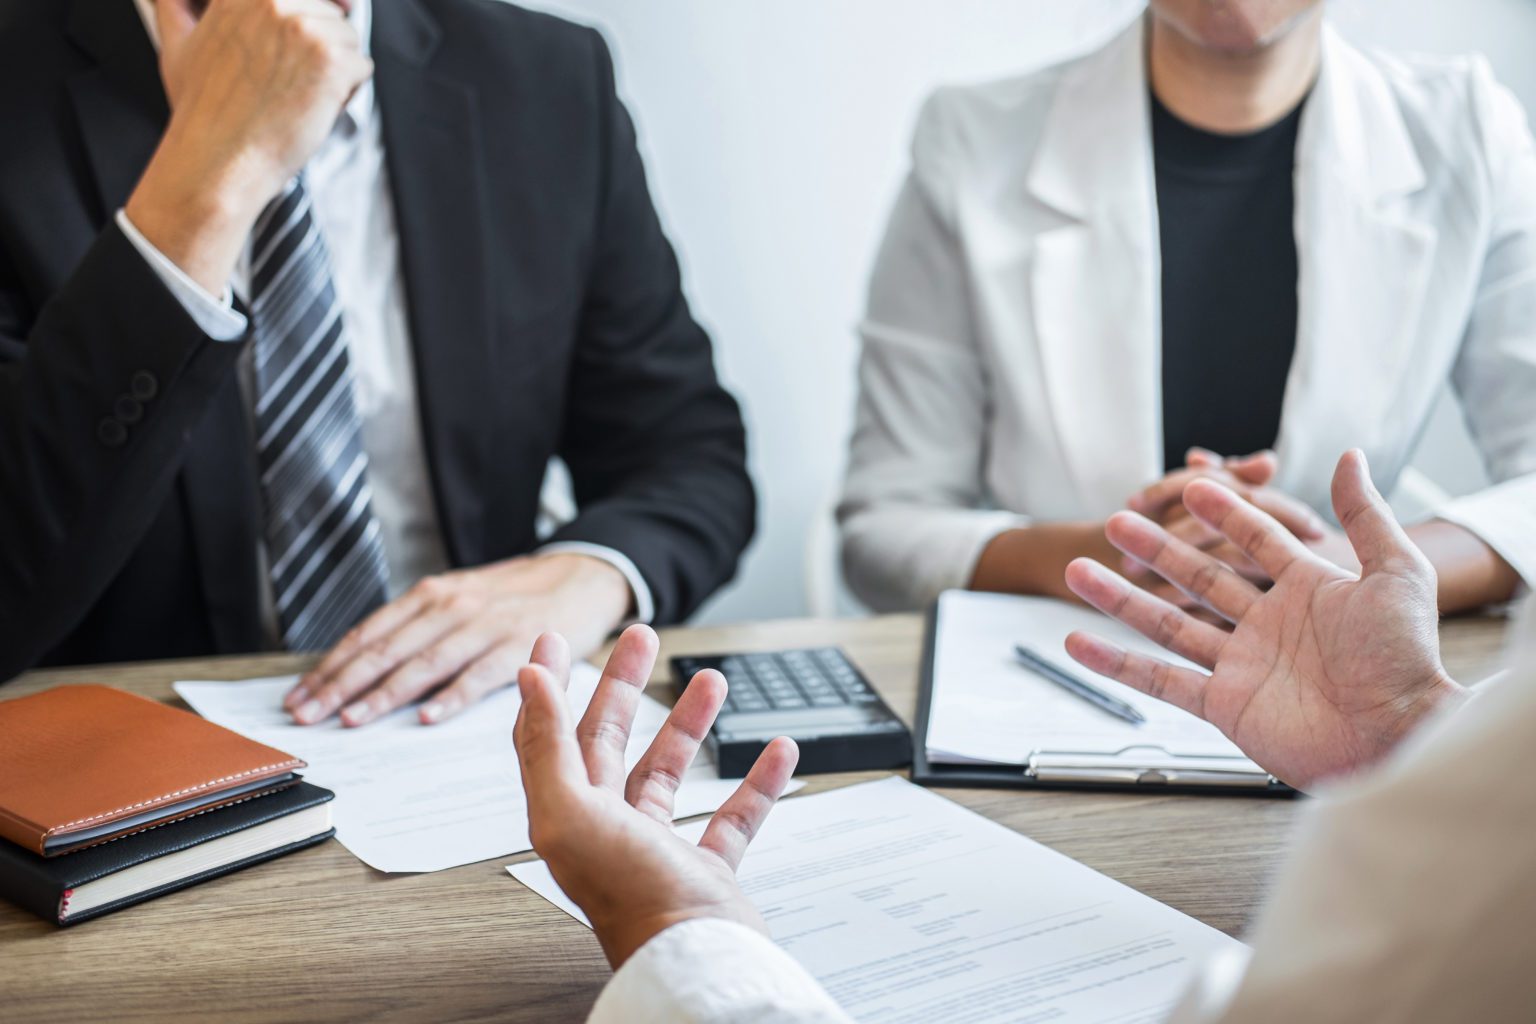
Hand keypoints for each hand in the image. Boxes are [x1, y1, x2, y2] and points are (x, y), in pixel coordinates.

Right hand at [125, 0, 372, 292]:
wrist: (216, 160)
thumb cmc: (200, 114)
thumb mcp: (178, 45)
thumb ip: (179, 8)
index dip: (309, 22)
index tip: (304, 49)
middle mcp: (271, 1)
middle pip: (329, 13)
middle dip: (320, 50)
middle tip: (288, 84)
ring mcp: (302, 28)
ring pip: (348, 39)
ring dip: (335, 73)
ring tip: (296, 98)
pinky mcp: (329, 59)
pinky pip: (362, 66)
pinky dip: (346, 94)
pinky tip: (311, 109)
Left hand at [284, 553, 631, 725]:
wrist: (583, 576)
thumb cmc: (516, 597)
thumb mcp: (462, 598)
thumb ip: (420, 628)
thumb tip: (365, 669)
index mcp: (432, 595)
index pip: (368, 635)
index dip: (330, 667)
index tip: (299, 698)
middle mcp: (452, 606)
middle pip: (385, 650)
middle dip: (340, 685)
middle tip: (307, 715)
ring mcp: (486, 626)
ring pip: (423, 663)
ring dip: (383, 694)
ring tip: (351, 719)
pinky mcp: (520, 647)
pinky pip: (479, 675)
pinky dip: (452, 696)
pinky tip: (427, 717)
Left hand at [514, 626, 798, 967]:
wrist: (695, 960)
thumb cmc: (632, 899)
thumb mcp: (573, 813)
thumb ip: (548, 745)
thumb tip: (531, 680)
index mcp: (567, 813)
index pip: (549, 733)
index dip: (550, 683)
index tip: (556, 637)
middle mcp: (607, 828)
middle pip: (609, 739)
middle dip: (624, 684)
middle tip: (640, 638)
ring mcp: (656, 850)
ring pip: (669, 772)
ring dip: (689, 723)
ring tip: (712, 681)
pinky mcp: (703, 872)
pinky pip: (730, 817)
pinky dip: (753, 782)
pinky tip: (774, 751)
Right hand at [1064, 450, 1466, 790]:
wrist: (1400, 734)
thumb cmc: (1407, 660)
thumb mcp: (1397, 573)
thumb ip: (1366, 515)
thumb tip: (1351, 458)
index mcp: (1307, 590)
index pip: (1255, 540)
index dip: (1225, 513)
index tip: (1191, 487)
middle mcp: (1268, 625)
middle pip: (1199, 577)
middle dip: (1156, 549)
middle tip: (1117, 523)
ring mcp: (1242, 665)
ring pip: (1167, 623)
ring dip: (1121, 598)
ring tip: (1079, 570)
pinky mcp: (1224, 705)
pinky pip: (1161, 680)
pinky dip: (1116, 663)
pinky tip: (1081, 642)